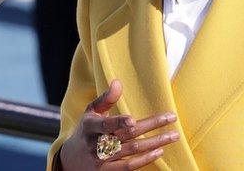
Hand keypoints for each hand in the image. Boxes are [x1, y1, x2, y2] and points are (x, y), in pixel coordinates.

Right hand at [58, 79, 179, 169]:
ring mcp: (102, 160)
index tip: (132, 120)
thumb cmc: (86, 131)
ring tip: (172, 135)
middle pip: (127, 135)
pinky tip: (159, 151)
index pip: (105, 125)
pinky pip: (129, 167)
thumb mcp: (90, 113)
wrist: (71, 160)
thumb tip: (118, 82)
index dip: (118, 123)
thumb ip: (105, 99)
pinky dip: (145, 159)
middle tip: (171, 118)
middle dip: (151, 126)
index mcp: (90, 127)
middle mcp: (96, 144)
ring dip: (154, 143)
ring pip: (132, 151)